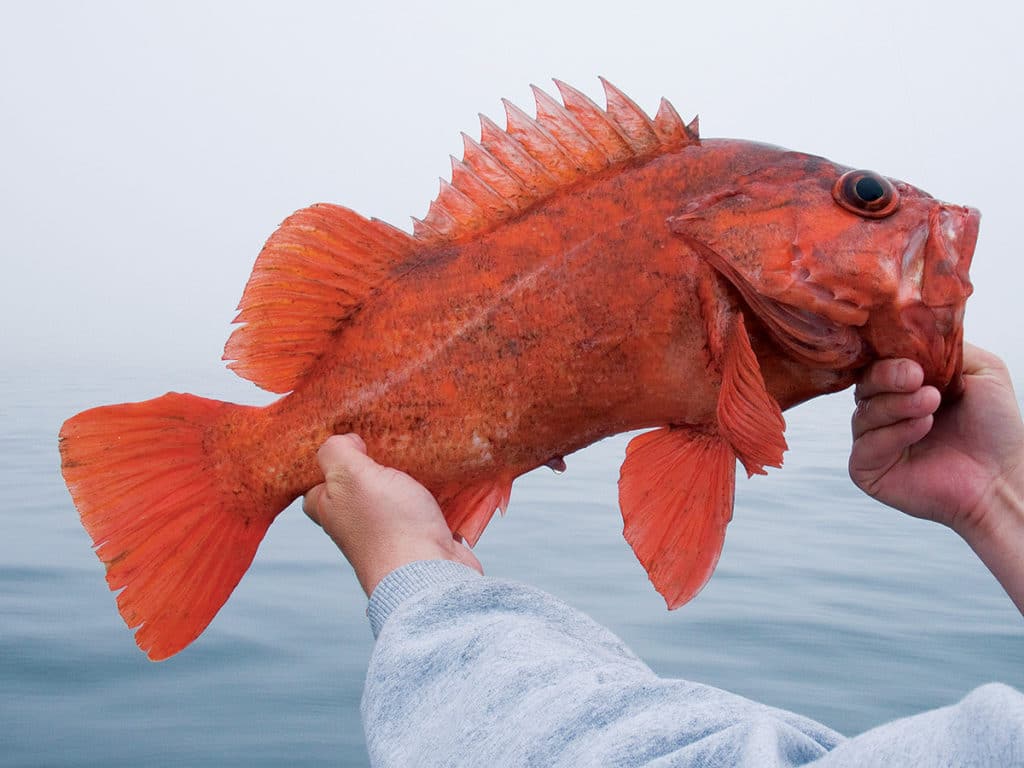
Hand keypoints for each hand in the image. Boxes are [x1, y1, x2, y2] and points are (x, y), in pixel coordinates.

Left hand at [303, 434, 482, 596]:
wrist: (431, 574)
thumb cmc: (388, 525)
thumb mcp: (351, 475)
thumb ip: (337, 451)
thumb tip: (346, 441)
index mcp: (330, 508)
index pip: (316, 480)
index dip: (328, 458)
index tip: (348, 433)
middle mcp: (355, 522)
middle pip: (359, 483)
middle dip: (374, 460)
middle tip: (388, 434)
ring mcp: (390, 530)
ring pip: (395, 493)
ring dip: (407, 473)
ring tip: (418, 445)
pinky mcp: (422, 534)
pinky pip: (424, 505)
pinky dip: (434, 490)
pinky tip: (442, 471)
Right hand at [849, 344, 1023, 537]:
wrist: (1003, 476)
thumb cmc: (996, 429)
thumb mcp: (981, 369)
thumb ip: (945, 347)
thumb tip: (914, 330)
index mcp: (903, 388)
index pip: (878, 362)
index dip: (887, 354)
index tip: (912, 355)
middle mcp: (885, 413)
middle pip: (863, 385)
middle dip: (888, 376)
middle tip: (917, 377)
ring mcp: (874, 442)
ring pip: (862, 414)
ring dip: (897, 404)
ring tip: (931, 403)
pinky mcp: (868, 470)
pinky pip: (864, 446)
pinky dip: (892, 434)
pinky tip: (922, 428)